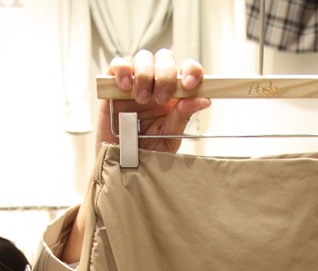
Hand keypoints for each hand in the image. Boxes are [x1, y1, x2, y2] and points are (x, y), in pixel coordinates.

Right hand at [96, 48, 210, 153]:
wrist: (122, 165)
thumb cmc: (147, 152)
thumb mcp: (169, 138)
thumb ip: (182, 117)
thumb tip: (204, 99)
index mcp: (174, 96)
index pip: (187, 70)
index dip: (191, 71)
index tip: (190, 84)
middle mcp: (157, 85)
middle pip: (165, 58)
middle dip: (166, 75)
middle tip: (161, 99)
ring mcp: (136, 83)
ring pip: (143, 58)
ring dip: (145, 75)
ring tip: (142, 100)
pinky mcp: (114, 85)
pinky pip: (118, 64)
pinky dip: (123, 70)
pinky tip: (126, 87)